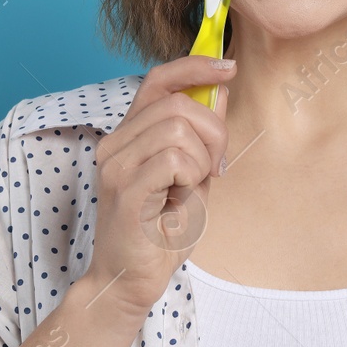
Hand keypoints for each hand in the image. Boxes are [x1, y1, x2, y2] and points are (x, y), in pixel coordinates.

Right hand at [77, 55, 234, 320]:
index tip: (230, 68)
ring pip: (178, 127)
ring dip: (202, 158)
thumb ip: (203, 138)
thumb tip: (220, 92)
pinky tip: (180, 199)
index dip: (196, 65)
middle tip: (216, 167)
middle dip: (214, 131)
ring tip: (193, 187)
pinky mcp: (125, 187)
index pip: (158, 79)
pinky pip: (174, 159)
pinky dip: (191, 176)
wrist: (130, 282)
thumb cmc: (160, 234)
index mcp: (130, 135)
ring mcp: (116, 164)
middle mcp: (116, 143)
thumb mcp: (192, 177)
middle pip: (178, 103)